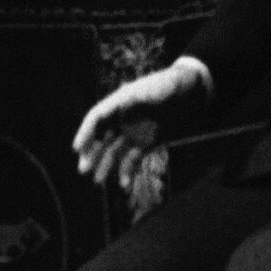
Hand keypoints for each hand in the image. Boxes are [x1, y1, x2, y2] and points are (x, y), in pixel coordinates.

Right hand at [72, 62, 211, 190]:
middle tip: (83, 170)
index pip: (97, 118)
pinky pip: (133, 159)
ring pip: (114, 151)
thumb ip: (145, 98)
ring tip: (99, 181)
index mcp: (120, 102)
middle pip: (101, 138)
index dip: (85, 133)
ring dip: (105, 166)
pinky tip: (124, 185)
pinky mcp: (146, 143)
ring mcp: (134, 132)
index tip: (77, 148)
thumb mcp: (161, 88)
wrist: (193, 91)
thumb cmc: (174, 85)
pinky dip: (127, 171)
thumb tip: (127, 104)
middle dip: (91, 154)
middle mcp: (123, 118)